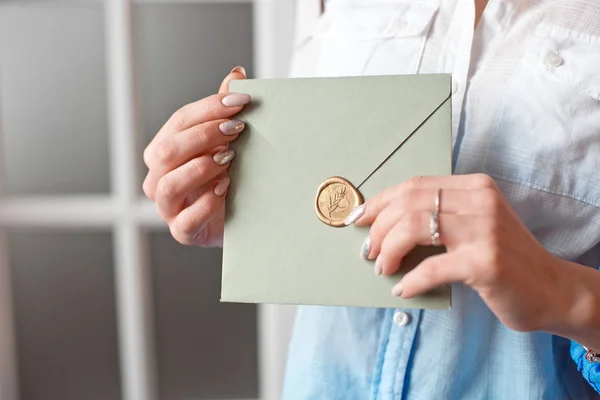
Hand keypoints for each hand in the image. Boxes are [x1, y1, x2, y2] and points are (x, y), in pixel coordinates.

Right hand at [143, 66, 248, 245]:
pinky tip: (227, 189)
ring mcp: (168, 207)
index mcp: (165, 150)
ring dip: (201, 168)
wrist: (243, 217)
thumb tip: (236, 74)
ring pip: (169, 185)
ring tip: (230, 160)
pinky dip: (207, 203)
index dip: (209, 108)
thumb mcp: (228, 141)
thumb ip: (225, 111)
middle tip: (237, 129)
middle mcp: (159, 177)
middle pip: (167, 150)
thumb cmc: (230, 175)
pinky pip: (186, 221)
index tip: (241, 101)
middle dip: (204, 135)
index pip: (179, 121)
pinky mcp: (183, 232)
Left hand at [352, 174, 569, 332]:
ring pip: (414, 228)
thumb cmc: (505, 259)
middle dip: (378, 228)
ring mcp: (485, 230)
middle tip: (368, 251)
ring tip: (382, 268)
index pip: (414, 186)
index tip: (358, 219)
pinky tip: (403, 290)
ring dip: (388, 251)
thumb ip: (440, 218)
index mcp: (475, 187)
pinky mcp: (486, 262)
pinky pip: (431, 268)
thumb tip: (384, 226)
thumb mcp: (476, 225)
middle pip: (409, 204)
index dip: (380, 202)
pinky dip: (410, 280)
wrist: (553, 290)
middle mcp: (480, 201)